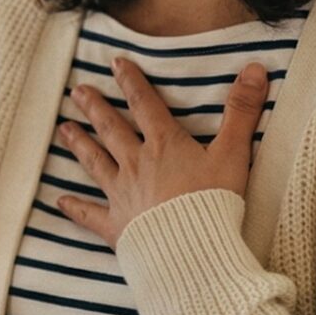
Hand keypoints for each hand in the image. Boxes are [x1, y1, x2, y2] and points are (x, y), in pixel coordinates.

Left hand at [54, 57, 267, 245]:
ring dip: (79, 144)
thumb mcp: (233, 153)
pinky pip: (90, 214)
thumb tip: (256, 68)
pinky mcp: (117, 226)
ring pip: (95, 163)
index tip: (115, 63)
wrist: (192, 251)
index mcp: (164, 145)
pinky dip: (75, 208)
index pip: (144, 104)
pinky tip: (59, 201)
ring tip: (63, 128)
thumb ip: (242, 111)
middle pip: (111, 129)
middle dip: (94, 108)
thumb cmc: (214, 202)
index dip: (131, 81)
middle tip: (77, 92)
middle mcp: (136, 165)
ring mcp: (123, 195)